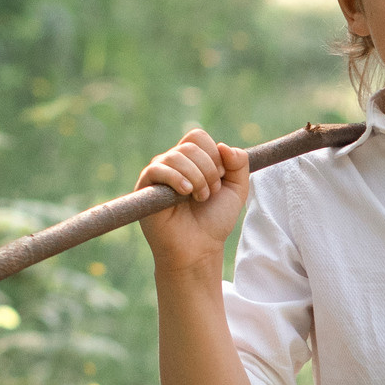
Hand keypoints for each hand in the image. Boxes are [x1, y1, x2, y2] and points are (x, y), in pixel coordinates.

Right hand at [137, 128, 248, 275]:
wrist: (199, 247)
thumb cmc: (214, 220)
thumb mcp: (236, 190)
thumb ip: (239, 164)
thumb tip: (224, 146)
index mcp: (191, 160)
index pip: (198, 137)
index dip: (214, 155)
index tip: (220, 179)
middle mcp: (172, 163)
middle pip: (191, 145)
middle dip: (209, 171)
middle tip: (210, 194)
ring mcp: (158, 173)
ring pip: (177, 156)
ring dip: (197, 179)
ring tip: (199, 199)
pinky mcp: (145, 186)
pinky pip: (158, 169)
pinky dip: (177, 179)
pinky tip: (185, 193)